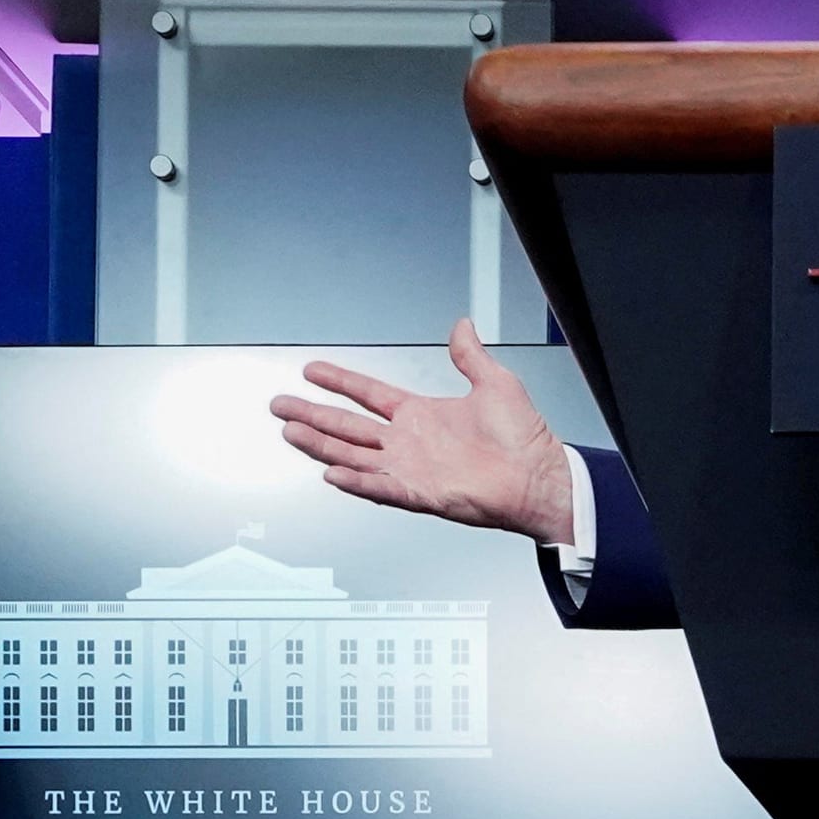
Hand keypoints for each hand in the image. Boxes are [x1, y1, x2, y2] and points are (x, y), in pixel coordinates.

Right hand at [269, 318, 573, 543]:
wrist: (539, 476)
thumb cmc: (524, 438)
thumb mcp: (496, 383)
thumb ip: (471, 356)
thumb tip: (463, 325)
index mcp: (422, 414)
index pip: (369, 394)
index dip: (340, 381)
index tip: (312, 370)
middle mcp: (409, 442)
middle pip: (348, 425)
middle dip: (312, 414)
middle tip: (280, 404)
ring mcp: (410, 468)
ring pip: (352, 454)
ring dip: (320, 444)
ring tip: (290, 432)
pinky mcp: (419, 493)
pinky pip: (379, 486)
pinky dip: (356, 480)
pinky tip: (331, 471)